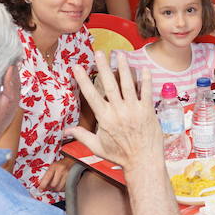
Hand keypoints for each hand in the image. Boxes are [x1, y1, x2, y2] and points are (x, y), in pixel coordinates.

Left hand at [38, 156, 73, 191]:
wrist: (71, 161)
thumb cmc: (60, 164)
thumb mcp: (52, 166)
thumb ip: (46, 175)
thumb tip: (40, 183)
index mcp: (54, 166)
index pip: (47, 178)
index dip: (43, 185)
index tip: (40, 189)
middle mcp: (61, 170)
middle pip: (53, 185)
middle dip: (50, 188)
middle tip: (48, 187)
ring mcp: (68, 175)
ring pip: (59, 188)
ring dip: (56, 189)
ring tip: (54, 186)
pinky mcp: (72, 179)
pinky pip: (65, 188)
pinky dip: (61, 189)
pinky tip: (60, 185)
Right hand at [67, 50, 161, 170]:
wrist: (142, 162)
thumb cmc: (120, 156)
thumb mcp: (97, 147)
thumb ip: (82, 136)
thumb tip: (66, 131)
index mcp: (104, 119)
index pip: (91, 95)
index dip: (83, 80)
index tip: (77, 67)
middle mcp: (118, 112)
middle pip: (109, 85)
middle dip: (103, 67)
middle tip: (99, 52)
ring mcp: (134, 110)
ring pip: (128, 85)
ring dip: (123, 68)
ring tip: (120, 54)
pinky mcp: (148, 111)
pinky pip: (146, 92)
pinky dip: (145, 80)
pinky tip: (143, 68)